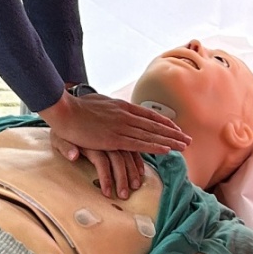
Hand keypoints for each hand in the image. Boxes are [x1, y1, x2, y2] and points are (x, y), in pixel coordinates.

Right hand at [39, 90, 189, 198]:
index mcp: (121, 106)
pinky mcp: (115, 139)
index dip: (164, 122)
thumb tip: (112, 109)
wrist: (64, 111)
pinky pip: (139, 144)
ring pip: (151, 135)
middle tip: (188, 139)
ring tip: (184, 146)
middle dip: (173, 133)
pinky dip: (155, 147)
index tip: (176, 128)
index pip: (148, 115)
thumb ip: (107, 108)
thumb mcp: (96, 103)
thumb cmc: (75, 108)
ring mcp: (121, 127)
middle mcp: (125, 115)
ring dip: (170, 141)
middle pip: (154, 125)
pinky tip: (166, 150)